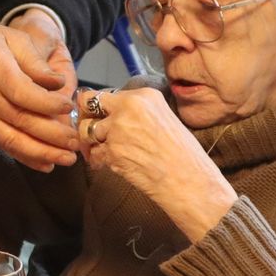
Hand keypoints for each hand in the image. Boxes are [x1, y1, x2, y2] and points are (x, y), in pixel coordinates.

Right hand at [0, 22, 79, 170]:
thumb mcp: (10, 37)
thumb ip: (35, 60)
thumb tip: (59, 83)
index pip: (22, 93)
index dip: (47, 103)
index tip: (69, 106)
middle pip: (21, 121)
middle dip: (52, 135)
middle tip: (76, 142)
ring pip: (12, 140)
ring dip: (41, 153)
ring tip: (67, 159)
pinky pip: (3, 145)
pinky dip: (25, 157)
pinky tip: (46, 164)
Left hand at [83, 87, 238, 241]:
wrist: (189, 180)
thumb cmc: (182, 154)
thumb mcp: (163, 118)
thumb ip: (137, 112)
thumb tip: (113, 114)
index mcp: (143, 96)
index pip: (105, 95)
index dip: (100, 109)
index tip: (101, 117)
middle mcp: (127, 108)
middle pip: (87, 104)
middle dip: (86, 118)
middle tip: (92, 131)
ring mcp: (117, 130)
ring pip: (85, 131)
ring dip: (90, 142)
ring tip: (103, 150)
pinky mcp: (112, 153)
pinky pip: (93, 154)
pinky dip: (98, 161)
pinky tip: (110, 164)